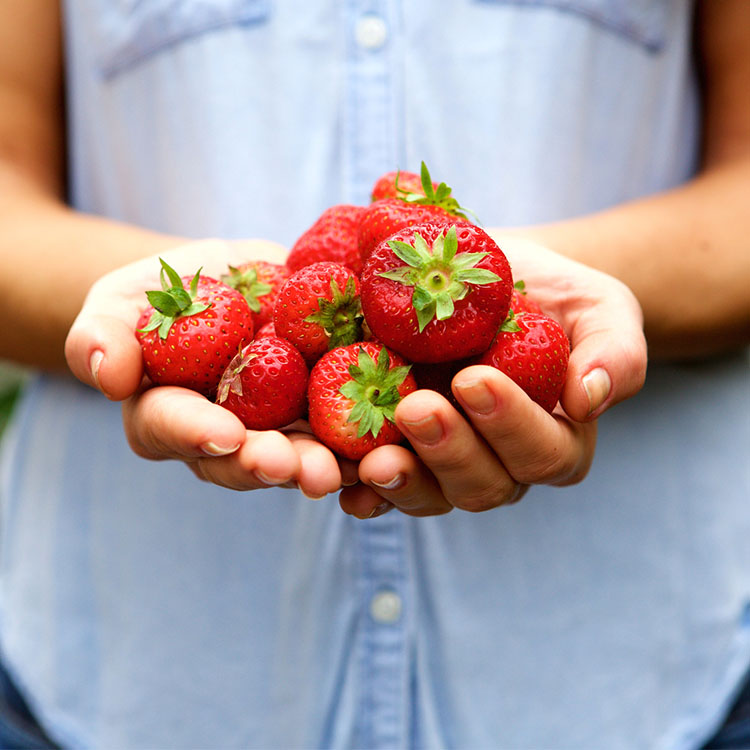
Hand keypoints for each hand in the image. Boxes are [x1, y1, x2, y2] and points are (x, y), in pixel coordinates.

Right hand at [64, 239, 351, 497]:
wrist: (237, 279)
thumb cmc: (170, 291)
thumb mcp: (125, 297)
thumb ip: (105, 330)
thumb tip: (107, 373)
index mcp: (171, 413)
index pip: (171, 429)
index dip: (196, 434)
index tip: (225, 433)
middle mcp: (228, 435)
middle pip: (243, 460)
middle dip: (271, 465)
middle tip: (298, 468)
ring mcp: (280, 428)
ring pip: (301, 456)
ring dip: (325, 465)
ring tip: (349, 466)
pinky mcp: (328, 410)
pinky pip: (349, 432)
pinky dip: (370, 442)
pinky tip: (392, 443)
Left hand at [339, 236, 646, 517]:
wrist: (485, 281)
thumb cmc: (548, 294)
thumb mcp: (596, 306)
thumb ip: (612, 350)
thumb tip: (589, 399)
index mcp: (556, 438)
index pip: (544, 453)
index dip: (511, 425)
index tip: (475, 379)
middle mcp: (502, 464)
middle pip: (484, 485)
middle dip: (450, 451)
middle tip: (416, 409)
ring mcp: (447, 465)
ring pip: (432, 495)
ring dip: (404, 481)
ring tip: (374, 458)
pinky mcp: (402, 453)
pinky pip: (383, 487)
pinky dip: (364, 490)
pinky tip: (345, 481)